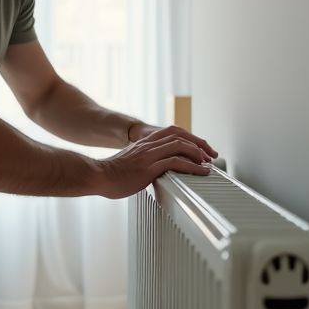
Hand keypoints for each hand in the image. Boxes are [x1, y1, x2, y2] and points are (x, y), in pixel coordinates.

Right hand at [93, 125, 219, 198]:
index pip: (173, 132)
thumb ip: (144, 160)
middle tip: (210, 154)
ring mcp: (149, 155)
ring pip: (180, 146)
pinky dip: (192, 166)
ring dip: (198, 153)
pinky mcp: (149, 167)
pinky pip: (175, 162)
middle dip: (199, 143)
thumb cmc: (112, 173)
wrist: (97, 176)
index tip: (201, 147)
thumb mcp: (131, 161)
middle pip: (180, 135)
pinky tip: (200, 171)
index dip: (190, 137)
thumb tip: (155, 170)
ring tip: (207, 162)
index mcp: (145, 142)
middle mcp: (149, 145)